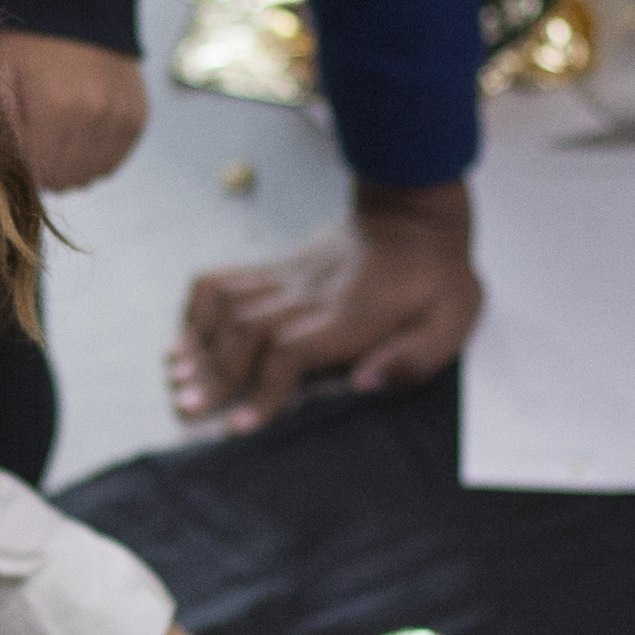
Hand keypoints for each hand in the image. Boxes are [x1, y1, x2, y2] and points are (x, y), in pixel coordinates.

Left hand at [0, 32, 147, 192]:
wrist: (78, 5)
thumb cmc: (27, 39)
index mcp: (56, 107)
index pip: (34, 174)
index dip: (20, 168)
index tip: (15, 147)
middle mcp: (95, 117)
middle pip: (63, 179)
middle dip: (44, 168)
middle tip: (34, 139)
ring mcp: (121, 119)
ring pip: (89, 176)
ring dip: (70, 165)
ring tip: (57, 133)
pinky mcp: (137, 119)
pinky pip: (112, 162)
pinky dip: (94, 155)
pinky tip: (80, 130)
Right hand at [170, 180, 478, 426]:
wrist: (416, 210)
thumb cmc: (438, 273)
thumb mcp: (456, 315)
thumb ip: (416, 355)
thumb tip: (363, 382)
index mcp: (351, 314)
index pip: (291, 350)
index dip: (262, 390)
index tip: (239, 424)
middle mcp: (310, 295)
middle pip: (247, 332)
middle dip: (215, 373)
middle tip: (189, 406)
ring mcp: (289, 276)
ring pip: (228, 305)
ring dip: (199, 341)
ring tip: (179, 374)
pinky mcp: (278, 266)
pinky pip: (225, 278)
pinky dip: (198, 305)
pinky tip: (188, 332)